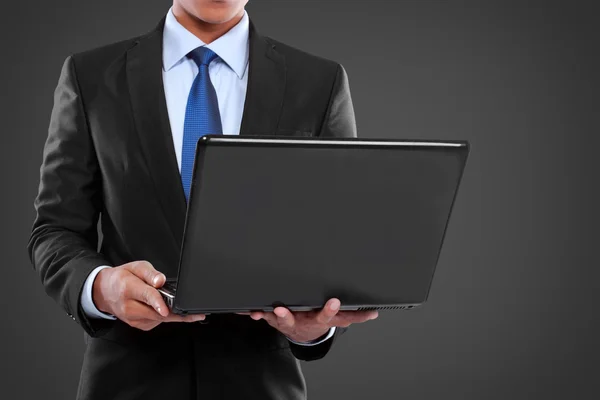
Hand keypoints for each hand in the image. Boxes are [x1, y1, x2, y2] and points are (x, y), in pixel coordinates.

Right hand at [92, 260, 204, 330]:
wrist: (105, 292)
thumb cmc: (122, 278)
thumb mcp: (136, 267)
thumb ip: (150, 273)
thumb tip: (161, 281)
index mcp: (128, 288)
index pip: (146, 296)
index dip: (158, 303)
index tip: (167, 309)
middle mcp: (129, 306)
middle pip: (156, 313)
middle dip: (178, 314)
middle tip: (196, 314)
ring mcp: (132, 318)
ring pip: (158, 319)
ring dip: (173, 315)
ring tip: (184, 309)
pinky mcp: (137, 325)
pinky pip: (156, 322)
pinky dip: (165, 316)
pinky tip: (166, 308)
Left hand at [244, 298, 377, 342]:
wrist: (304, 334)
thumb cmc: (320, 319)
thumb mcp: (340, 319)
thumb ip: (357, 316)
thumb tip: (376, 313)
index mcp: (318, 319)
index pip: (326, 315)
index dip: (329, 309)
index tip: (333, 302)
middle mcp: (302, 320)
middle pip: (294, 319)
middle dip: (287, 315)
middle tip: (282, 309)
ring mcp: (287, 321)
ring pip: (277, 318)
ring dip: (268, 314)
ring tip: (262, 310)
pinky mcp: (275, 319)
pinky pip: (263, 316)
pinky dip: (255, 313)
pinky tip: (249, 310)